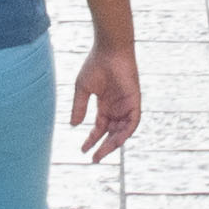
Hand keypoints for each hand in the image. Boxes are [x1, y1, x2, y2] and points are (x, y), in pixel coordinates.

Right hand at [69, 40, 141, 162]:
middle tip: (95, 159)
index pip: (100, 128)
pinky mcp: (134, 101)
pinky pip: (133, 122)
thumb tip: (73, 125)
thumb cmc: (96, 64)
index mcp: (105, 105)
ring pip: (122, 131)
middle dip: (104, 147)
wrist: (109, 50)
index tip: (83, 150)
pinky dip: (126, 132)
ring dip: (114, 143)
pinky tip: (117, 141)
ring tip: (102, 153)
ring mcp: (126, 105)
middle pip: (112, 133)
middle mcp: (117, 108)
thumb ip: (79, 107)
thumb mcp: (83, 89)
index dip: (92, 140)